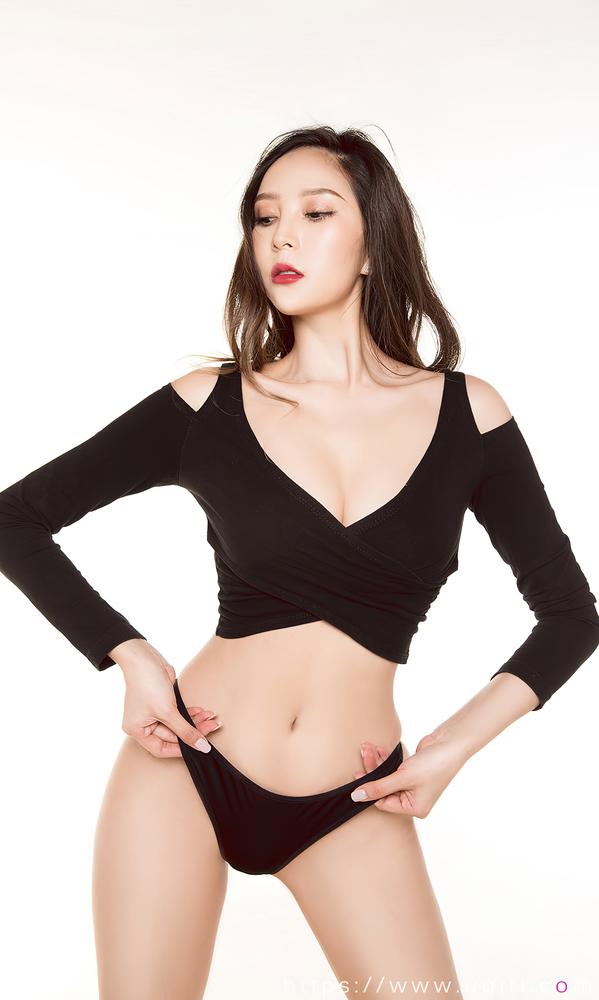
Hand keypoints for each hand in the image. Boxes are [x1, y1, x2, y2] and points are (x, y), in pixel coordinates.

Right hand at [117, 642, 221, 757]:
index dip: (180, 749)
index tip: (199, 746)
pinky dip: (190, 712)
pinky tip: (203, 711)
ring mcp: (154, 713)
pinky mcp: (163, 702)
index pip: (161, 749)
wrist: (145, 658)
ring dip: (195, 721)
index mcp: (137, 730)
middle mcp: (144, 724)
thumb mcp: (167, 711)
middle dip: (192, 731)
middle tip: (211, 727)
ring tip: (211, 718)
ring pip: (178, 724)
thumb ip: (185, 730)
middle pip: (172, 736)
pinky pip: (179, 713)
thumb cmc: (148, 684)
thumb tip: (201, 747)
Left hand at [350, 731, 467, 816]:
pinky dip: (386, 759)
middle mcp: (414, 799)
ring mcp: (413, 785)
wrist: (451, 742)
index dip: (369, 790)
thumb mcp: (403, 777)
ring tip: (368, 747)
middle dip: (373, 771)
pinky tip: (378, 749)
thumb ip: (378, 787)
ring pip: (387, 776)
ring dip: (377, 762)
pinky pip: (393, 768)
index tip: (356, 775)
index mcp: (414, 808)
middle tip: (363, 753)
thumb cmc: (432, 764)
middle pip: (384, 788)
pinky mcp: (412, 771)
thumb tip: (356, 797)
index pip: (383, 803)